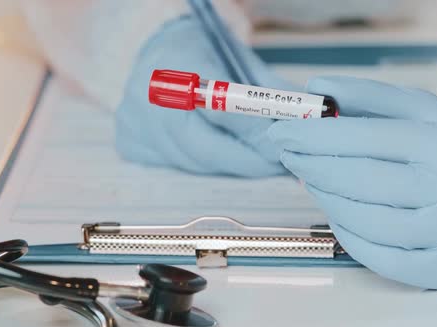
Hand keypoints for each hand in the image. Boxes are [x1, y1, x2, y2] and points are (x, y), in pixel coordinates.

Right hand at [115, 15, 293, 176]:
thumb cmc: (201, 53)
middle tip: (277, 164)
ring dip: (229, 166)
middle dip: (248, 160)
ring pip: (193, 163)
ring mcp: (135, 123)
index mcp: (178, 64)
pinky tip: (220, 155)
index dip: (255, 132)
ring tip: (257, 161)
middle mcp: (149, 96)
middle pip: (205, 147)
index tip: (281, 145)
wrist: (156, 51)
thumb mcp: (238, 60)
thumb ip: (268, 91)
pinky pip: (175, 166)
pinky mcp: (130, 142)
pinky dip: (203, 164)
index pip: (222, 108)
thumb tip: (306, 121)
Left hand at [268, 76, 436, 288]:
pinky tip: (339, 215)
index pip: (362, 138)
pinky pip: (379, 259)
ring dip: (326, 199)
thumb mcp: (426, 110)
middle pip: (357, 181)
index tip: (279, 132)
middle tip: (288, 153)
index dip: (311, 136)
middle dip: (310, 166)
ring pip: (363, 222)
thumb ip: (370, 97)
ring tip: (314, 180)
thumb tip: (316, 88)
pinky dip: (349, 236)